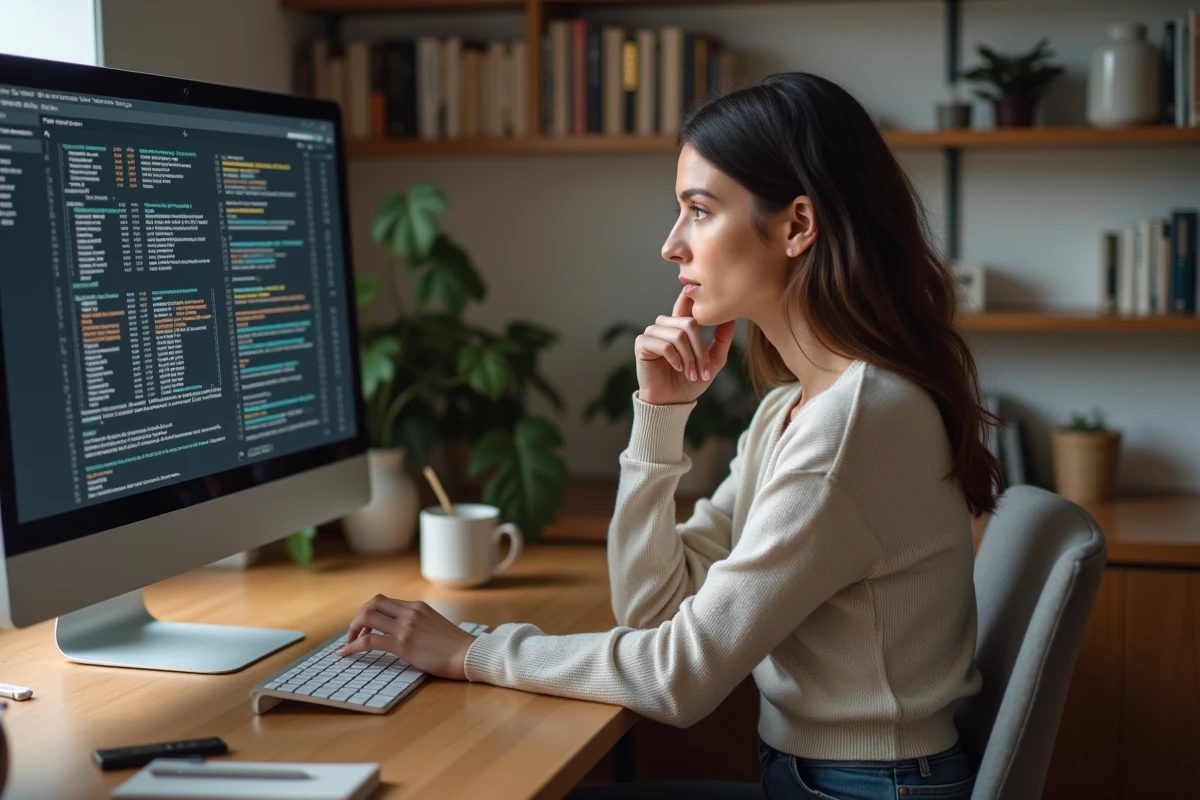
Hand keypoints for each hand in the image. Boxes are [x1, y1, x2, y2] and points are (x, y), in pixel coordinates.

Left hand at [338, 595, 478, 680]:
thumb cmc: (454, 645)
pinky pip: (369, 640)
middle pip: (372, 604)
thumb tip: (401, 629)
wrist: (467, 654)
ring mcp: (405, 627)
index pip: (383, 601)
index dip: (368, 612)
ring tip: (349, 643)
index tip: (364, 626)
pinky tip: (345, 653)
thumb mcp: (434, 624)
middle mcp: (409, 612)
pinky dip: (353, 646)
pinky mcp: (402, 644)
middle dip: (357, 618)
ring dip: (353, 629)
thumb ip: (418, 621)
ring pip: (367, 617)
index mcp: (417, 606)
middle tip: (354, 633)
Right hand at [634, 288, 735, 405]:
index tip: (701, 291)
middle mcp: (665, 326)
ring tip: (691, 373)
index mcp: (680, 326)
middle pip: (688, 323)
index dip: (691, 296)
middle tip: (703, 370)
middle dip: (700, 349)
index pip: (685, 304)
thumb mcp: (713, 361)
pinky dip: (675, 359)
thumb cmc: (690, 382)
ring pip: (678, 335)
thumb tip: (731, 318)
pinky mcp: (642, 344)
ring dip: (689, 357)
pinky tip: (677, 368)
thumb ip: (721, 340)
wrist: (672, 402)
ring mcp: (652, 333)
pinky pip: (664, 345)